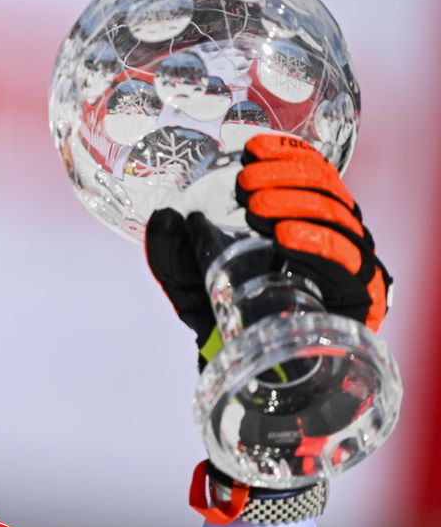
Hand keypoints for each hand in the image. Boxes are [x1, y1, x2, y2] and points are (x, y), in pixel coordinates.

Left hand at [145, 134, 393, 370]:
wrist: (246, 375)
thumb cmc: (226, 318)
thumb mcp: (188, 282)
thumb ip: (170, 253)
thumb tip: (163, 217)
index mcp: (304, 222)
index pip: (312, 173)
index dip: (287, 155)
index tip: (252, 151)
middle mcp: (335, 239)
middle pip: (327, 191)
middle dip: (287, 178)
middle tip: (247, 186)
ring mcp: (352, 268)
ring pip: (341, 220)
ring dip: (299, 205)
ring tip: (259, 209)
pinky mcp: (362, 300)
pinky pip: (351, 264)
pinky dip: (320, 244)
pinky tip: (287, 237)